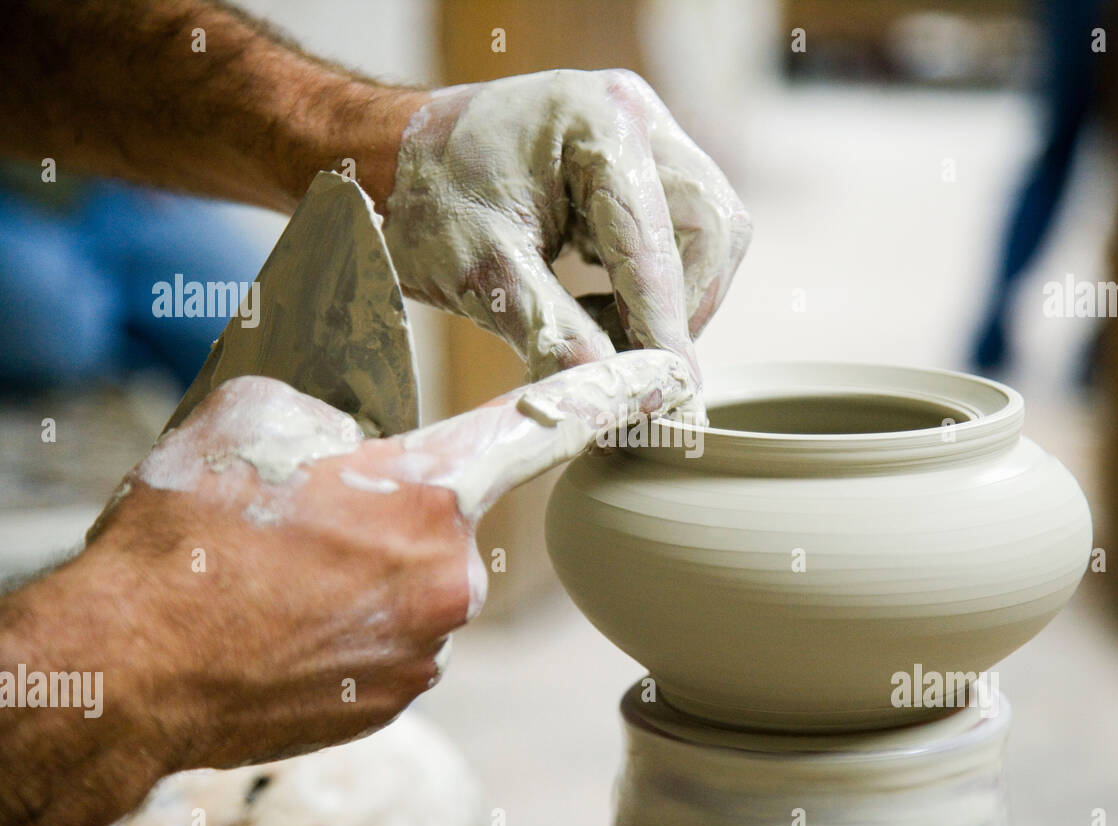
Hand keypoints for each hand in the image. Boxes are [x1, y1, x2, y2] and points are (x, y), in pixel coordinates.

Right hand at [84, 350, 694, 770]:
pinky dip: (353, 626)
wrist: (133, 664)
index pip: (547, 424)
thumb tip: (359, 422)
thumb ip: (337, 404)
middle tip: (305, 522)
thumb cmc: (190, 533)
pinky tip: (287, 625)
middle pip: (443, 516)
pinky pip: (394, 639)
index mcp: (431, 490)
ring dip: (364, 573)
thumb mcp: (256, 416)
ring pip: (415, 582)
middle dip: (389, 511)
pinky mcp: (396, 698)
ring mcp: (428, 646)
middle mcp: (453, 572)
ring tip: (280, 580)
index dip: (615, 393)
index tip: (671, 375)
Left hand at [382, 69, 751, 382]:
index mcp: (596, 123)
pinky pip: (678, 234)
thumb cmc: (422, 200)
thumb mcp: (481, 273)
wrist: (387, 159)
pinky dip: (653, 285)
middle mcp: (633, 117)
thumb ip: (553, 333)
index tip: (674, 388)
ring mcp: (641, 138)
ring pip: (704, 233)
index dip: (667, 322)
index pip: (653, 239)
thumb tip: (610, 393)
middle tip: (635, 364)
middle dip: (680, 306)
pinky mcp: (635, 167)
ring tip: (606, 332)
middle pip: (708, 227)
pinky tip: (600, 306)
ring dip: (671, 298)